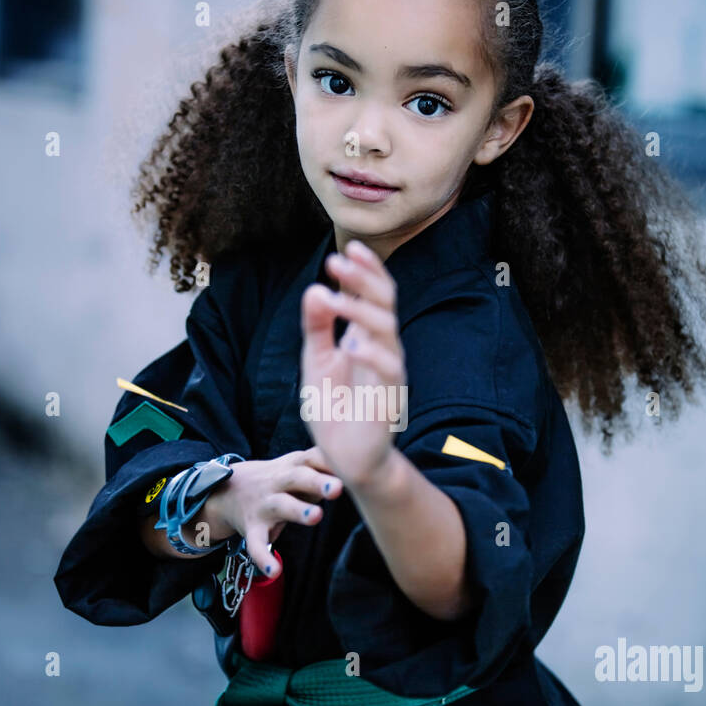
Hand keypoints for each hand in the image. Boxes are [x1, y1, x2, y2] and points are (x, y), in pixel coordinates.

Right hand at [192, 447, 342, 577]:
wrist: (228, 490)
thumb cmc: (279, 479)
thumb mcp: (298, 466)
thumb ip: (325, 465)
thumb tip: (362, 466)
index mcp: (293, 466)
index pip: (312, 457)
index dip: (329, 460)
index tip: (349, 463)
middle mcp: (277, 482)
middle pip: (298, 478)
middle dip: (317, 482)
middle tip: (338, 488)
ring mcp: (264, 505)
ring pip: (281, 506)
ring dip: (298, 511)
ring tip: (316, 517)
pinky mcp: (252, 528)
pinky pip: (256, 545)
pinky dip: (263, 558)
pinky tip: (274, 570)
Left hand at [300, 239, 406, 489]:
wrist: (345, 456)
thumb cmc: (334, 408)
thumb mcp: (316, 361)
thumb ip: (317, 328)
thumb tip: (315, 289)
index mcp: (366, 336)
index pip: (374, 294)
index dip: (365, 270)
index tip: (347, 249)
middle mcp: (382, 347)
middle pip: (384, 302)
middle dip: (363, 279)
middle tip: (337, 261)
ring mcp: (389, 370)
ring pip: (386, 329)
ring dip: (360, 310)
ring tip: (334, 299)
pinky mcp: (391, 396)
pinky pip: (389, 369)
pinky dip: (371, 355)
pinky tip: (351, 345)